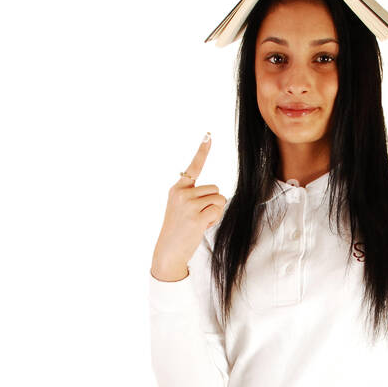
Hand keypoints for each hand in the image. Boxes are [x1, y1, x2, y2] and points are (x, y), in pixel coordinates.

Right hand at [151, 133, 226, 277]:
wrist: (168, 251)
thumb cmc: (179, 230)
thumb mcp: (181, 208)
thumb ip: (194, 196)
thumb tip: (218, 195)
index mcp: (178, 188)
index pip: (193, 167)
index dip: (202, 151)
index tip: (209, 135)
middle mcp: (182, 193)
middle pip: (216, 189)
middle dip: (213, 203)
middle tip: (199, 216)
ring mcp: (188, 205)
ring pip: (219, 199)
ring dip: (215, 212)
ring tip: (199, 221)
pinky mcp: (196, 217)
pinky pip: (217, 211)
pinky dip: (214, 220)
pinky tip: (201, 226)